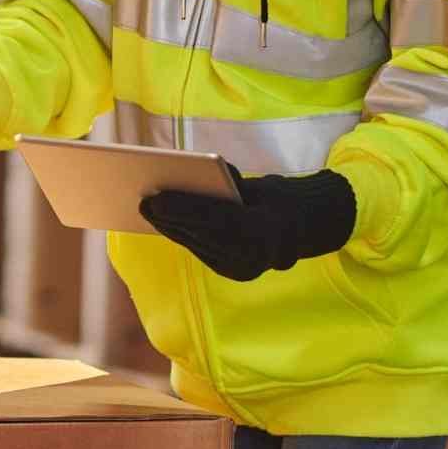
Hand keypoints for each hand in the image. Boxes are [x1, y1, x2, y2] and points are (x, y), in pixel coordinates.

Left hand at [139, 165, 356, 281]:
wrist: (303, 230)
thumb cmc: (277, 199)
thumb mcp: (258, 185)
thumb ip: (230, 184)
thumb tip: (194, 175)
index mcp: (267, 228)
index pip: (218, 218)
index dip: (184, 208)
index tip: (156, 198)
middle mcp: (256, 255)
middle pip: (203, 234)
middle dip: (171, 219)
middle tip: (144, 202)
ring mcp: (246, 268)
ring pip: (199, 245)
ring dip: (172, 228)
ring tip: (148, 211)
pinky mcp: (235, 273)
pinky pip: (203, 251)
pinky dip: (183, 236)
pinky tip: (164, 223)